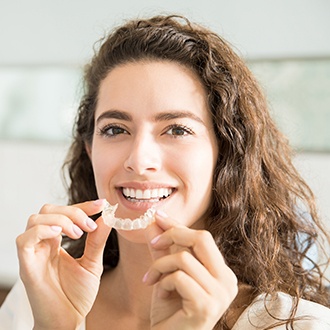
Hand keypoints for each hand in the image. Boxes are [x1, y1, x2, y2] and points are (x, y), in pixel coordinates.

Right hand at [16, 200, 110, 329]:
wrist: (68, 321)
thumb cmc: (77, 295)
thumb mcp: (92, 263)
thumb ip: (97, 241)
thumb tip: (107, 217)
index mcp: (56, 242)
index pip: (64, 212)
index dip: (82, 205)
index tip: (102, 204)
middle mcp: (43, 244)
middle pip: (48, 210)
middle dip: (72, 211)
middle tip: (89, 225)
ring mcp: (33, 254)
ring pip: (35, 219)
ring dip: (61, 220)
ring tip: (78, 234)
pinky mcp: (26, 266)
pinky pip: (25, 239)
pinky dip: (43, 230)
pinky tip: (61, 236)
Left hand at [144, 212, 237, 329]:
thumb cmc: (170, 311)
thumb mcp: (166, 274)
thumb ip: (163, 249)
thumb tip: (155, 222)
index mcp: (221, 272)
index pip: (202, 237)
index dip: (178, 225)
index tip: (158, 216)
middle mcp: (227, 281)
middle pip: (202, 238)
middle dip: (173, 234)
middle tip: (153, 242)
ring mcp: (220, 294)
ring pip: (184, 258)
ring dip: (160, 266)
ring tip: (151, 280)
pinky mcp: (206, 306)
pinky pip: (179, 277)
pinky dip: (162, 282)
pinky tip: (159, 294)